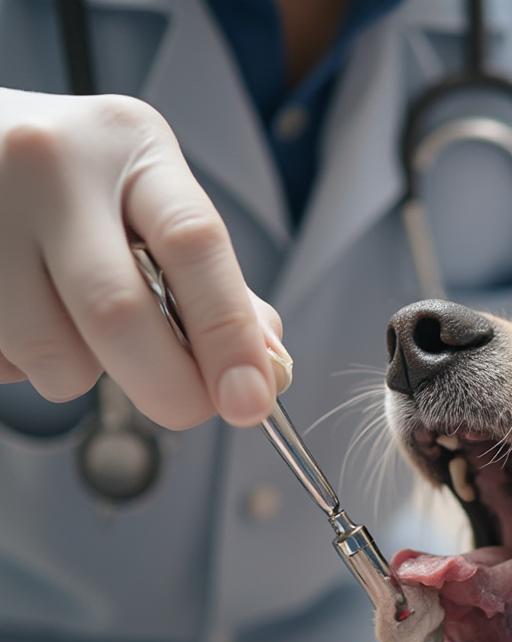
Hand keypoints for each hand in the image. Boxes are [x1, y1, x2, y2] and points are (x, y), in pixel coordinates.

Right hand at [0, 88, 289, 426]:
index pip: (194, 244)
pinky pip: (8, 363)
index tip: (252, 401)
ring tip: (73, 323)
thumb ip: (215, 285)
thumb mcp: (154, 201)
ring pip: (56, 356)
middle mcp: (52, 163)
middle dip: (169, 387)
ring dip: (83, 375)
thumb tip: (266, 368)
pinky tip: (27, 314)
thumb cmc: (80, 186)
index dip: (228, 335)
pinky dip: (30, 367)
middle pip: (119, 313)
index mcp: (132, 145)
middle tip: (187, 408)